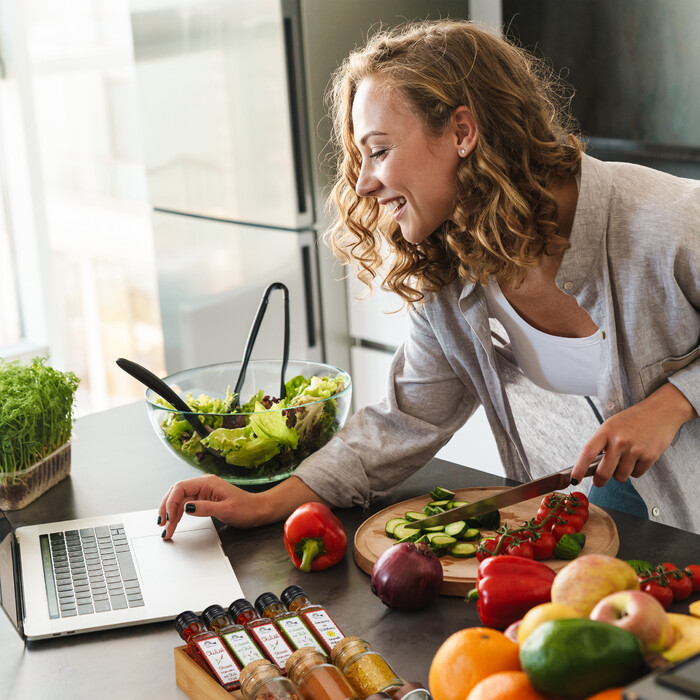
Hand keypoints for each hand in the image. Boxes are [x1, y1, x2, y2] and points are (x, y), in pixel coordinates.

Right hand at [157, 474, 325, 538]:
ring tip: (167, 529)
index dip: (170, 502)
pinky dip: (179, 514)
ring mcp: (203, 492)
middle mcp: (203, 485)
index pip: (180, 487)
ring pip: (180, 500)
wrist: (259, 510)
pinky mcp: (204, 500)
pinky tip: (175, 523)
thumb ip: (205, 508)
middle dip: (166, 508)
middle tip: (162, 524)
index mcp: (207, 482)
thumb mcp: (226, 510)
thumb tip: (186, 508)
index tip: (168, 517)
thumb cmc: (247, 509)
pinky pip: (186, 505)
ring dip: (171, 513)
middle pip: (176, 493)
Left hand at [571, 383, 696, 486]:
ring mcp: (635, 449)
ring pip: (620, 476)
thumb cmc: (633, 419)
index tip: (573, 479)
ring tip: (625, 461)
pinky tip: (638, 458)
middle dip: (599, 480)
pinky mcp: (649, 456)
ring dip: (620, 474)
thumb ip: (602, 443)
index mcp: (606, 431)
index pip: (586, 453)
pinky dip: (635, 471)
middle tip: (599, 481)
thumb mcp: (612, 425)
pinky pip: (636, 475)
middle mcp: (619, 441)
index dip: (578, 469)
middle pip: (603, 472)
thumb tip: (592, 465)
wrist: (661, 412)